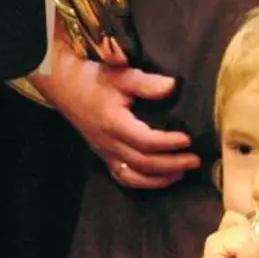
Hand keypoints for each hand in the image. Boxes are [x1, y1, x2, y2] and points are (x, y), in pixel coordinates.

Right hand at [28, 33, 199, 188]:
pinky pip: (123, 177)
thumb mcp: (120, 75)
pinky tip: (160, 178)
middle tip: (195, 160)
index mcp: (113, 123)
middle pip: (143, 163)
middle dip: (172, 164)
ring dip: (160, 179)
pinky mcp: (103, 156)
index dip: (168, 143)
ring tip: (182, 172)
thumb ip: (146, 83)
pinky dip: (143, 182)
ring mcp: (105, 152)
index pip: (145, 141)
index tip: (188, 140)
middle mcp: (109, 143)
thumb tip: (173, 86)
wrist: (63, 86)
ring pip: (133, 177)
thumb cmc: (93, 79)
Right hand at [199, 212, 258, 257]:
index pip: (242, 218)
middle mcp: (219, 233)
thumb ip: (254, 244)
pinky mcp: (213, 247)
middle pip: (245, 224)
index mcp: (228, 234)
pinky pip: (239, 244)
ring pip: (244, 234)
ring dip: (252, 254)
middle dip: (255, 245)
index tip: (254, 253)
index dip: (253, 232)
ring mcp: (214, 239)